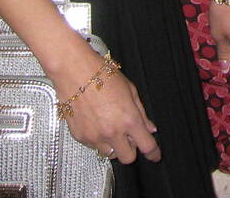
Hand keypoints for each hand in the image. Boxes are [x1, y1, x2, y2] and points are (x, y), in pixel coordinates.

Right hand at [55, 49, 160, 163]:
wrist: (74, 71)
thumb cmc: (102, 75)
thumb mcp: (130, 90)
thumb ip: (141, 113)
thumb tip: (150, 128)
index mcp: (129, 119)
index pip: (146, 145)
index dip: (153, 153)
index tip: (155, 155)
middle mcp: (112, 132)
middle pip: (128, 158)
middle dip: (131, 149)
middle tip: (129, 137)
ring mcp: (94, 136)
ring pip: (109, 153)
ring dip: (114, 145)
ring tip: (110, 126)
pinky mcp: (80, 137)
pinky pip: (94, 146)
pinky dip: (98, 139)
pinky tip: (96, 122)